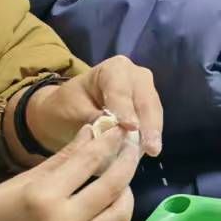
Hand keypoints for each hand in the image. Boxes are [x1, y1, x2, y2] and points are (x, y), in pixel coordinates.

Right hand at [0, 124, 140, 220]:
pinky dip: (108, 211)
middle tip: (131, 144)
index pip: (90, 160)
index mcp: (43, 197)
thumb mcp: (17, 182)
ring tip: (118, 174)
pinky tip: (102, 197)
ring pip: (119, 215)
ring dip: (125, 192)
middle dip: (128, 160)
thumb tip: (92, 133)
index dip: (110, 139)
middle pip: (115, 186)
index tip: (120, 125)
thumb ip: (61, 160)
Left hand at [26, 57, 163, 156]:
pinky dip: (149, 137)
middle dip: (149, 124)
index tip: (131, 128)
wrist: (67, 111)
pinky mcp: (148, 108)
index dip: (126, 109)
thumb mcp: (73, 110)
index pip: (122, 90)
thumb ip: (93, 117)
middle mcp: (135, 75)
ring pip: (153, 112)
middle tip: (152, 148)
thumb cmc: (67, 107)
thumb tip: (114, 129)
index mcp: (114, 69)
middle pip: (145, 100)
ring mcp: (145, 91)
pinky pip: (152, 122)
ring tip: (152, 152)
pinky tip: (146, 151)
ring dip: (152, 133)